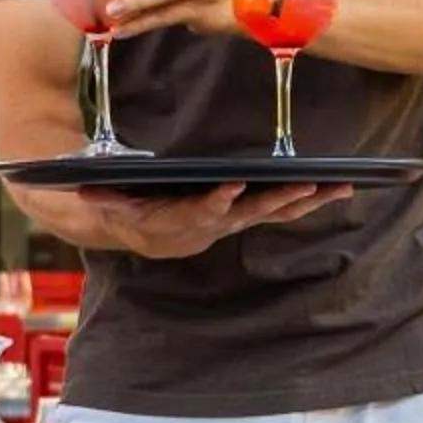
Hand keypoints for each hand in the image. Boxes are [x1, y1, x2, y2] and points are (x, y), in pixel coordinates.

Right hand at [74, 181, 354, 260]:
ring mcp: (235, 221)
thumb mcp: (110, 206)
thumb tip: (83, 189)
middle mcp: (215, 224)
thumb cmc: (130, 212)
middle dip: (279, 200)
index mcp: (182, 220)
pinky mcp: (246, 215)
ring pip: (275, 212)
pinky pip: (282, 210)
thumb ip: (103, 200)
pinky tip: (337, 188)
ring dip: (307, 201)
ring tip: (339, 187)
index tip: (232, 187)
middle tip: (305, 187)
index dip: (216, 202)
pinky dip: (309, 200)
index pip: (200, 212)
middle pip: (251, 213)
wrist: (147, 235)